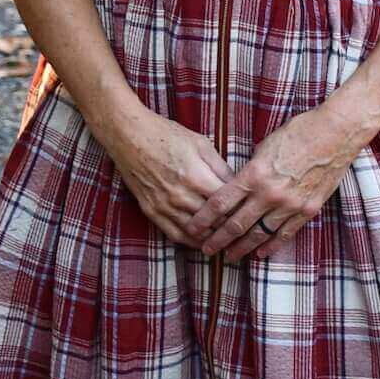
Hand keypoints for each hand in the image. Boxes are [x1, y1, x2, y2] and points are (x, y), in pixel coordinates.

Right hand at [106, 110, 235, 249]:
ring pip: (196, 233)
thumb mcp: (201, 144)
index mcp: (196, 176)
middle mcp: (180, 195)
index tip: (250, 213)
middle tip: (244, 232)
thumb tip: (237, 185)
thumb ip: (220, 167)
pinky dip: (191, 242)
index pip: (226, 203)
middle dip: (230, 227)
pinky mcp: (151, 211)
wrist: (129, 136)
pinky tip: (202, 242)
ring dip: (213, 239)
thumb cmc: (166, 135)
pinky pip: (175, 234)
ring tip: (228, 241)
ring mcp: (164, 206)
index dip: (241, 209)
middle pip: (214, 221)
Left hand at [187, 101, 368, 262]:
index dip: (204, 219)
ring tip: (230, 256)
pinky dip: (271, 245)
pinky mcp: (308, 209)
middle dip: (218, 239)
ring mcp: (290, 204)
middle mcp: (269, 193)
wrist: (336, 133)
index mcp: (254, 174)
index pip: (221, 203)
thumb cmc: (298, 132)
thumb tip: (238, 185)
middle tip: (206, 249)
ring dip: (241, 247)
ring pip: (259, 234)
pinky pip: (285, 233)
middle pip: (236, 224)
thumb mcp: (264, 147)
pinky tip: (260, 253)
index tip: (193, 228)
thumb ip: (250, 170)